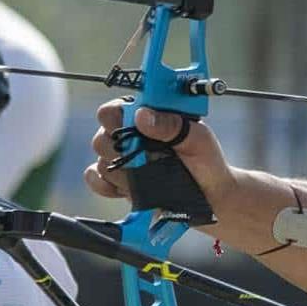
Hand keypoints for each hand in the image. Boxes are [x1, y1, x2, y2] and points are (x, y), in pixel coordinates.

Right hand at [86, 100, 236, 206]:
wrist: (210, 197)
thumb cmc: (206, 161)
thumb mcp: (199, 139)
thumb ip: (173, 125)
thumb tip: (142, 116)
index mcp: (146, 118)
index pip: (115, 109)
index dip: (116, 115)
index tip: (132, 126)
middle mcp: (129, 136)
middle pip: (101, 137)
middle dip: (119, 148)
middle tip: (144, 156)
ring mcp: (123, 160)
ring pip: (101, 160)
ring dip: (122, 171)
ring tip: (148, 175)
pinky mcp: (119, 183)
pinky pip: (96, 179)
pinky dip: (106, 185)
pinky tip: (126, 188)